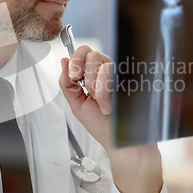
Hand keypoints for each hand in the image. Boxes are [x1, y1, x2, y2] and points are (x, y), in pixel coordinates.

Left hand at [59, 46, 162, 192]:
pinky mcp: (130, 79)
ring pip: (99, 61)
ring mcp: (120, 74)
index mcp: (95, 74)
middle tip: (87, 91)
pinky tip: (109, 105)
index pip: (83, 51)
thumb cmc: (103, 126)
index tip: (74, 78)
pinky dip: (103, 93)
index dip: (75, 61)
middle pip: (90, 53)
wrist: (120, 142)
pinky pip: (109, 73)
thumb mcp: (77, 104)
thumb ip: (67, 83)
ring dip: (94, 86)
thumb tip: (63, 61)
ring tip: (102, 102)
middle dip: (82, 73)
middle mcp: (109, 71)